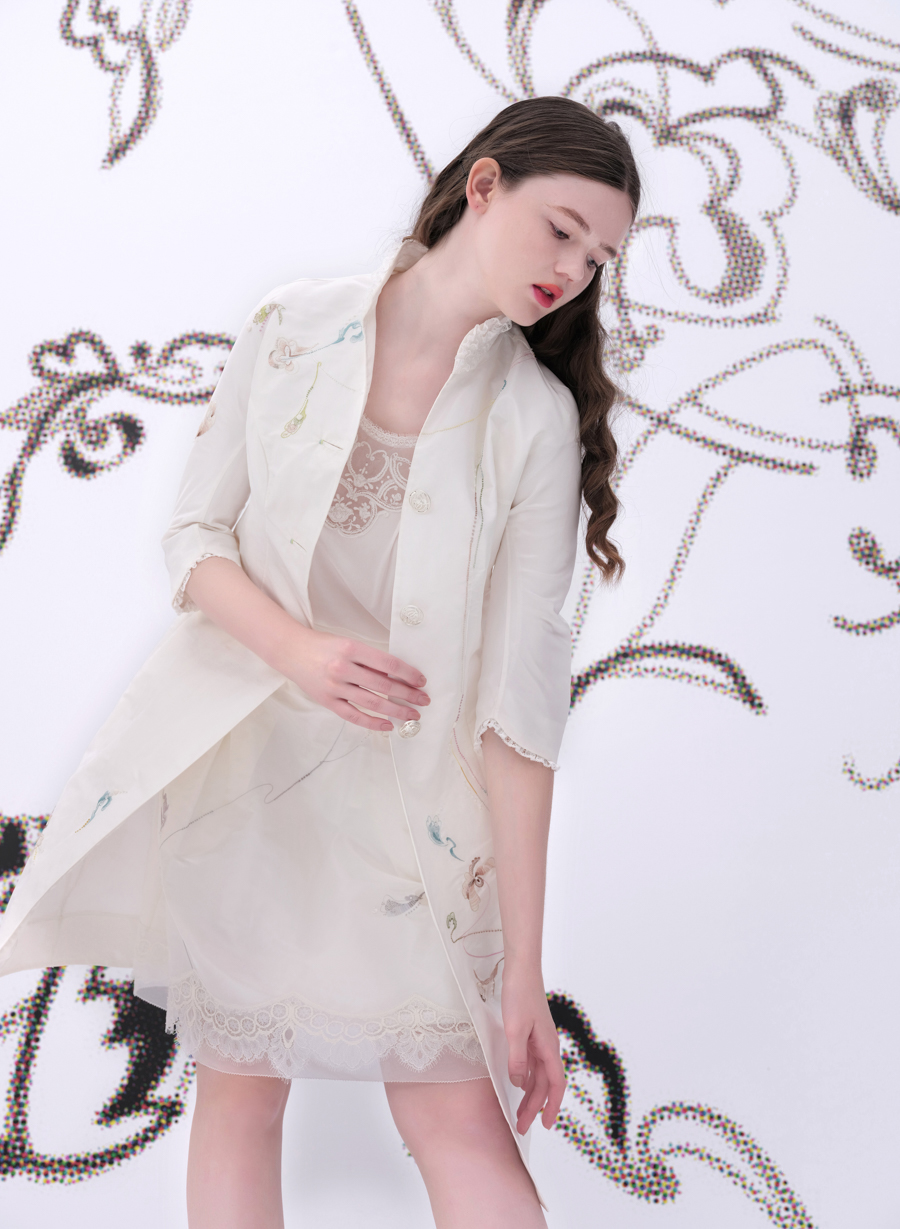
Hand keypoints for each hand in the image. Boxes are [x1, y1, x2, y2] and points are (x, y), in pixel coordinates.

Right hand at [278, 626, 429, 731]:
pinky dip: (372, 722)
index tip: (421, 681)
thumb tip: (399, 678)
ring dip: (395, 710)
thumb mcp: (349, 644)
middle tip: (423, 701)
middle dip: (407, 695)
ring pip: (372, 703)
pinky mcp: (327, 701)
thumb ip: (371, 660)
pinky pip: (353, 715)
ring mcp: (334, 686)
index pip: (388, 664)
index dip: (408, 674)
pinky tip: (387, 725)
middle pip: (383, 685)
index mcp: (351, 648)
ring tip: (411, 715)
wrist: (292, 651)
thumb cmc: (325, 646)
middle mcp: (343, 668)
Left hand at [501, 965, 565, 1133]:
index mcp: (549, 1047)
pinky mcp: (531, 1034)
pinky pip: (532, 1063)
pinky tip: (518, 1085)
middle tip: (522, 1128)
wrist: (522, 970)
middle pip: (546, 1085)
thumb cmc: (520, 996)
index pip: (556, 1085)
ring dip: (531, 1095)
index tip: (545, 1126)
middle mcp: (548, 1047)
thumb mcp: (514, 1030)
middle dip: (536, 1108)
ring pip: (539, 1076)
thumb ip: (518, 1059)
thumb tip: (520, 1084)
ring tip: (519, 1114)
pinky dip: (527, 1078)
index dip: (552, 1107)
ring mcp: (540, 1040)